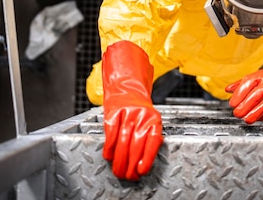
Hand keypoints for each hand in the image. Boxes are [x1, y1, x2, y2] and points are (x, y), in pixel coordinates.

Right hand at [101, 40, 163, 180]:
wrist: (126, 87)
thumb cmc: (139, 110)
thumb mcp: (149, 121)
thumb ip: (150, 138)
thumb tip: (145, 162)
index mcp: (154, 119)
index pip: (152, 142)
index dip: (146, 158)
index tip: (141, 171)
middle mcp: (141, 116)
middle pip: (135, 145)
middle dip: (130, 164)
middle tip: (127, 176)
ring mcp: (126, 113)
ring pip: (122, 142)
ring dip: (119, 160)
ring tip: (118, 171)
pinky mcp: (113, 112)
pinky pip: (110, 134)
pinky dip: (109, 147)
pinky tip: (108, 156)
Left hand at [225, 70, 262, 123]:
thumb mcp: (255, 78)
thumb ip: (240, 84)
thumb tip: (227, 89)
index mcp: (260, 75)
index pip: (247, 84)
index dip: (238, 95)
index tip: (232, 104)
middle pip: (256, 95)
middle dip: (245, 107)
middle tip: (237, 114)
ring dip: (254, 114)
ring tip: (246, 119)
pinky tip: (257, 118)